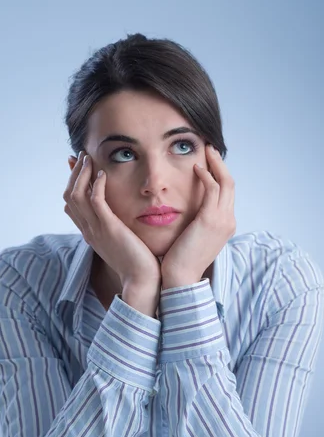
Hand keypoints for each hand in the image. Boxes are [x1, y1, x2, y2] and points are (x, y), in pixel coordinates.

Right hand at [64, 151, 161, 287]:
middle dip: (74, 173)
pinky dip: (96, 185)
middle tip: (81, 156)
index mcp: (91, 233)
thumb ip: (116, 229)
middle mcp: (89, 230)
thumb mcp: (121, 244)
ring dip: (81, 174)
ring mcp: (96, 229)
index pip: (72, 205)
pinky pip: (95, 202)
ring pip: (76, 195)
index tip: (78, 167)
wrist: (142, 281)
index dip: (72, 184)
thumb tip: (120, 219)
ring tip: (88, 158)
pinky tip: (103, 174)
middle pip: (69, 196)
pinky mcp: (109, 228)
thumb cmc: (138, 264)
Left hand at [160, 144, 235, 287]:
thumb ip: (196, 224)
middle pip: (231, 184)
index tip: (210, 163)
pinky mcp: (210, 219)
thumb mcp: (194, 239)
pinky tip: (196, 168)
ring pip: (226, 182)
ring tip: (205, 151)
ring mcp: (222, 220)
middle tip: (210, 149)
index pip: (227, 194)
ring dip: (216, 164)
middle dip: (221, 164)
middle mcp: (228, 221)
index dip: (220, 176)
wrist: (181, 278)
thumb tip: (188, 214)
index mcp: (226, 226)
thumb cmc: (181, 261)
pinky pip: (212, 189)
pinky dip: (207, 175)